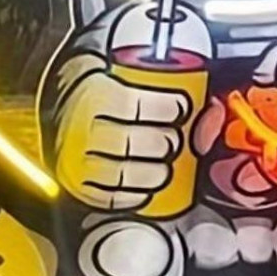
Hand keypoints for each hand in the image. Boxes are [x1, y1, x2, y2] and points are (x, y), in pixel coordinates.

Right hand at [53, 55, 190, 210]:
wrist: (64, 102)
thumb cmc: (106, 89)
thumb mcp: (131, 78)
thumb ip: (172, 92)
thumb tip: (213, 112)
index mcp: (94, 94)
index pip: (133, 104)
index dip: (164, 108)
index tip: (181, 107)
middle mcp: (81, 127)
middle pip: (133, 141)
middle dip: (165, 143)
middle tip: (174, 139)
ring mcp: (77, 158)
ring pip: (124, 173)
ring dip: (155, 173)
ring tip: (165, 165)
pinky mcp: (78, 183)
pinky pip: (111, 197)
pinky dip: (136, 196)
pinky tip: (149, 186)